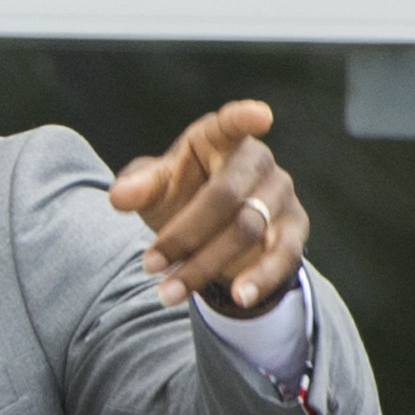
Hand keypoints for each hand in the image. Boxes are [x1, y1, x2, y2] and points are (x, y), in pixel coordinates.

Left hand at [108, 99, 307, 315]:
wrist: (212, 235)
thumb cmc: (181, 198)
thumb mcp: (155, 190)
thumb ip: (138, 186)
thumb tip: (120, 196)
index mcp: (220, 139)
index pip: (232, 124)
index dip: (245, 118)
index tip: (261, 116)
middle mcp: (257, 161)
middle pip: (226, 194)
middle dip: (184, 234)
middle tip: (149, 265)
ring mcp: (280, 194)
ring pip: (249, 229)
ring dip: (205, 265)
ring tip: (169, 294)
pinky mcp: (295, 229)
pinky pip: (284, 255)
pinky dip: (260, 278)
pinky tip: (238, 298)